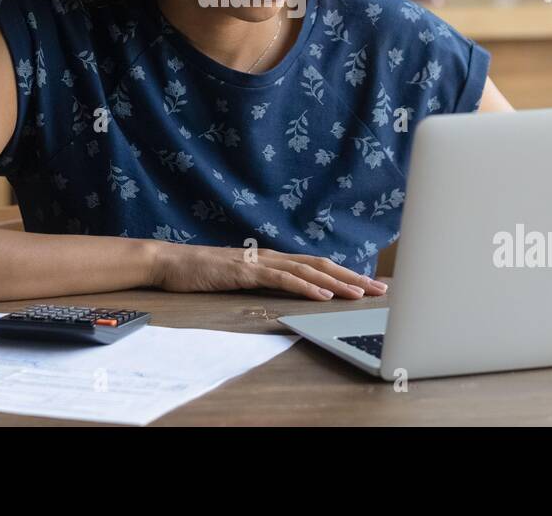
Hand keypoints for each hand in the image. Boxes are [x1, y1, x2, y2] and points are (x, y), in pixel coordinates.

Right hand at [150, 242, 387, 300]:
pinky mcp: (246, 272)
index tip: (368, 284)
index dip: (345, 273)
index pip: (317, 265)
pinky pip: (281, 279)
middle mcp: (271, 256)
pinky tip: (322, 295)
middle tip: (379, 288)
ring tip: (360, 293)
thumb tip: (288, 290)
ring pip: (307, 271)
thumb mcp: (241, 278)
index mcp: (272, 258)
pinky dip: (305, 287)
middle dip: (352, 276)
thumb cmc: (203, 272)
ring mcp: (259, 262)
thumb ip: (263, 280)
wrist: (172, 262)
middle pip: (321, 264)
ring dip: (337, 283)